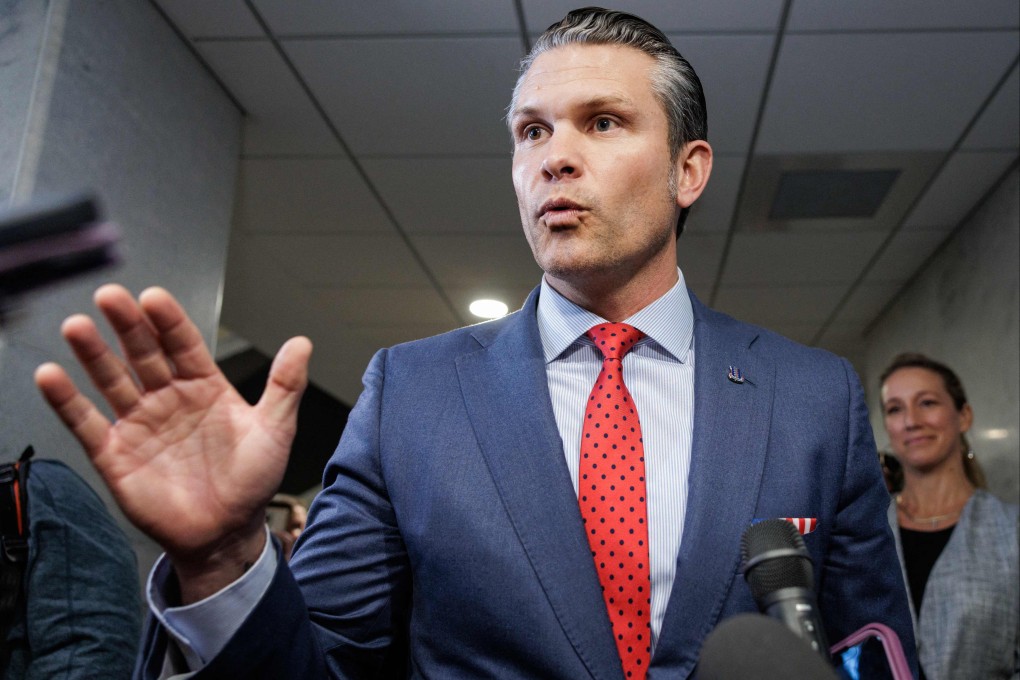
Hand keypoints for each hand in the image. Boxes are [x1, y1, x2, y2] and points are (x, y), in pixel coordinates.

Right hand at [35, 284, 311, 601]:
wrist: (226, 534)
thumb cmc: (252, 481)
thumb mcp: (275, 430)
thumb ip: (285, 385)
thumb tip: (302, 342)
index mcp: (205, 386)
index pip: (183, 344)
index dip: (168, 321)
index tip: (153, 298)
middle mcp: (168, 398)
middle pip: (143, 353)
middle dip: (127, 325)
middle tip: (111, 297)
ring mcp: (140, 423)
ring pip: (112, 380)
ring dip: (94, 354)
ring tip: (77, 326)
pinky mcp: (116, 453)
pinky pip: (87, 422)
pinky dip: (67, 401)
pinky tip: (51, 375)